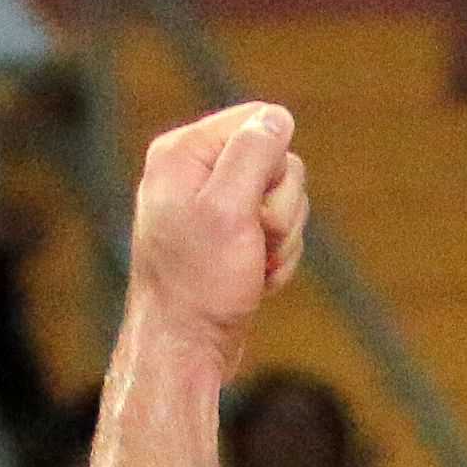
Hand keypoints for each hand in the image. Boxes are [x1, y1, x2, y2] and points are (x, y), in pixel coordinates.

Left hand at [128, 102, 308, 335]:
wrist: (182, 348)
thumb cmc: (199, 283)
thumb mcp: (229, 210)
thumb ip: (253, 154)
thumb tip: (277, 118)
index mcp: (183, 152)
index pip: (257, 122)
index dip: (274, 166)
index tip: (255, 207)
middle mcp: (194, 173)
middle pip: (278, 164)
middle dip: (281, 210)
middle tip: (256, 242)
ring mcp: (212, 208)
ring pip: (284, 203)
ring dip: (283, 242)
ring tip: (252, 267)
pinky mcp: (228, 239)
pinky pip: (276, 234)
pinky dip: (276, 261)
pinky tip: (254, 281)